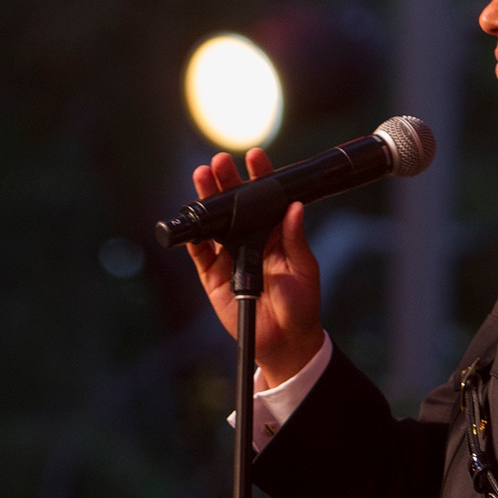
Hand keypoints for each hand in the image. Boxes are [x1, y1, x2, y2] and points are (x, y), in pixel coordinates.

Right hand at [187, 148, 324, 385]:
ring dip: (208, 201)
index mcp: (275, 232)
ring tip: (202, 178)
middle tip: (219, 162)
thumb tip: (295, 208)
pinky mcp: (214, 276)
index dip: (259, 177)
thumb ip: (295, 239)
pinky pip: (200, 254)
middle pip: (234, 204)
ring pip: (214, 223)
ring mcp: (230, 256)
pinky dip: (195, 238)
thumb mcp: (304, 269)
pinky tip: (192, 220)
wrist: (286, 339)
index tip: (255, 157)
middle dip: (226, 181)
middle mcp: (250, 239)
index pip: (265, 199)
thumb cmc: (300, 303)